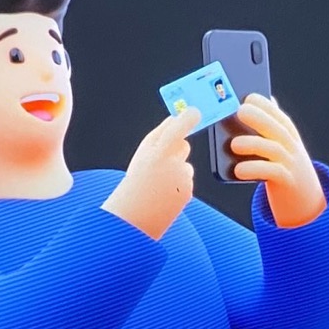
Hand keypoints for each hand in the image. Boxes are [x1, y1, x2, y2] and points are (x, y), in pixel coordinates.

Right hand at [100, 106, 197, 240]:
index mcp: (157, 151)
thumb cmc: (136, 183)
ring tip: (159, 183)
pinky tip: (165, 192)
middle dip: (177, 149)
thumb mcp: (142, 154)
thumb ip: (159, 134)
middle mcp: (172, 163)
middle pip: (184, 145)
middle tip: (161, 160)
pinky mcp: (188, 191)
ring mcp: (182, 178)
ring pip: (185, 165)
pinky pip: (187, 180)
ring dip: (176, 170)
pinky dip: (179, 184)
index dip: (189, 117)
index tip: (194, 112)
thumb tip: (175, 118)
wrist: (134, 217)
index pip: (178, 127)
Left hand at [228, 93, 326, 227]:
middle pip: (277, 129)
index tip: (249, 97)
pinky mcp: (287, 183)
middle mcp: (293, 148)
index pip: (280, 117)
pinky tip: (238, 170)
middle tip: (240, 110)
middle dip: (259, 117)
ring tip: (234, 144)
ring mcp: (292, 164)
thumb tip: (253, 105)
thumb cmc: (285, 170)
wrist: (305, 202)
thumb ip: (270, 129)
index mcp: (290, 137)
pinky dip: (255, 170)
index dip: (266, 105)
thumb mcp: (282, 148)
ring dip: (253, 144)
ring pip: (274, 150)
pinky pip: (271, 173)